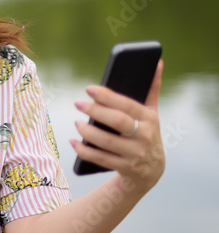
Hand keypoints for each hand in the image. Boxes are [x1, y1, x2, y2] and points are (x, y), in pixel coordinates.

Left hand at [70, 60, 164, 193]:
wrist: (152, 170)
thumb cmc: (146, 132)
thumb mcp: (152, 113)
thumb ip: (152, 89)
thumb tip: (158, 62)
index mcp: (149, 119)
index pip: (127, 105)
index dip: (107, 96)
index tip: (89, 88)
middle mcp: (145, 136)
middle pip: (117, 121)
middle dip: (95, 111)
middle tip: (77, 103)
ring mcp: (135, 154)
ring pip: (107, 142)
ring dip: (87, 131)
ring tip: (77, 123)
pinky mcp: (125, 168)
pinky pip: (100, 159)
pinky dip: (84, 150)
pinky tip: (73, 141)